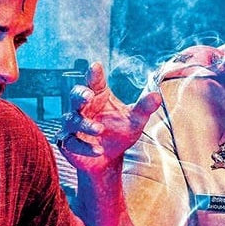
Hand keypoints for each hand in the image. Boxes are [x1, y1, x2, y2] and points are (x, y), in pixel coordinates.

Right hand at [56, 61, 161, 176]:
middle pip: (75, 95)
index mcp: (98, 96)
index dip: (94, 74)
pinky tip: (98, 150)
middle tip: (89, 95)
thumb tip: (157, 95)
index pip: (94, 82)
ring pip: (72, 120)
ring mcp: (73, 124)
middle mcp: (83, 107)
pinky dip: (84, 146)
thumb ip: (144, 107)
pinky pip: (71, 142)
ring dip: (86, 124)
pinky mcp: (68, 142)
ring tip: (100, 129)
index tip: (95, 66)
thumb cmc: (120, 133)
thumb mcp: (135, 120)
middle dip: (80, 94)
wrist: (108, 159)